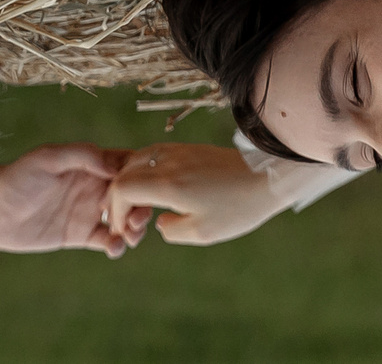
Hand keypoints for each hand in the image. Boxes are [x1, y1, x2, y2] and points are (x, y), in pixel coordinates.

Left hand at [0, 143, 150, 254]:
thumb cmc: (16, 177)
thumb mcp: (47, 158)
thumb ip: (81, 156)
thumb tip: (116, 166)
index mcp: (90, 163)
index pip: (128, 165)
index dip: (144, 175)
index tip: (151, 188)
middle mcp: (93, 186)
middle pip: (132, 194)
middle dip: (143, 205)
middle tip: (139, 219)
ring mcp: (87, 211)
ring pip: (124, 219)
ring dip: (134, 227)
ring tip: (129, 235)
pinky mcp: (77, 234)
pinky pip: (106, 240)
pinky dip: (116, 245)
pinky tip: (113, 248)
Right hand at [105, 143, 293, 244]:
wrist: (266, 175)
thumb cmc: (237, 208)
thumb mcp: (203, 232)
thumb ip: (171, 230)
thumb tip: (158, 222)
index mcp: (168, 184)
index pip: (122, 190)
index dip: (116, 212)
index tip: (124, 231)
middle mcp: (167, 162)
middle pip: (124, 173)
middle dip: (117, 199)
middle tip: (126, 222)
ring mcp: (176, 150)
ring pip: (135, 161)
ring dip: (129, 184)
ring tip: (137, 208)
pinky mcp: (186, 148)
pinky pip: (151, 156)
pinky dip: (142, 173)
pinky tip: (153, 191)